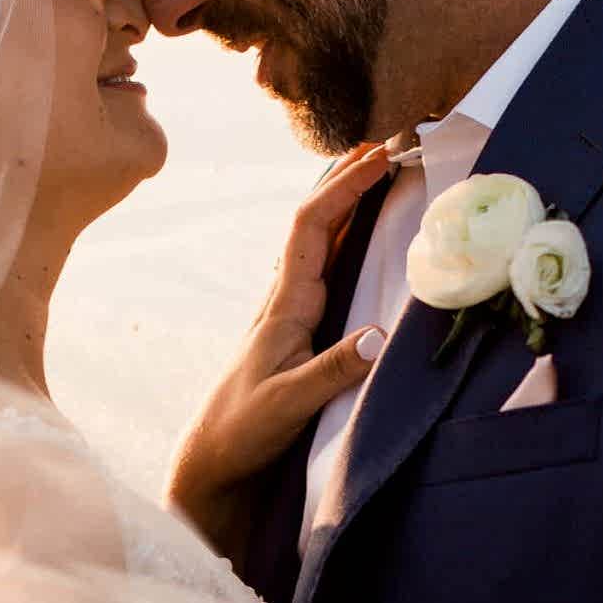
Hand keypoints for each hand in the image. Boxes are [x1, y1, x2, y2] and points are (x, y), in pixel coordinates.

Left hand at [167, 142, 390, 559]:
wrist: (213, 460)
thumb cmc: (244, 433)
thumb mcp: (289, 406)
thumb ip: (332, 372)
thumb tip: (378, 335)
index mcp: (284, 305)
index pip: (311, 227)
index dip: (344, 187)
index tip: (380, 157)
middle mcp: (285, 297)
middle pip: (315, 219)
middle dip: (347, 176)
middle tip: (388, 141)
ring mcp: (290, 310)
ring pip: (319, 239)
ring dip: (346, 200)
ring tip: (379, 168)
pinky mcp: (298, 329)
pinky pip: (324, 265)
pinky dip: (345, 236)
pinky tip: (361, 232)